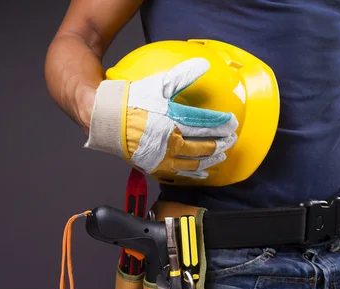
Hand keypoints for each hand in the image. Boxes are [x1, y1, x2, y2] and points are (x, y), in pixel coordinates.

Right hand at [85, 58, 237, 179]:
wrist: (107, 121)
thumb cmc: (131, 102)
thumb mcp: (158, 85)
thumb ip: (182, 76)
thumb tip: (203, 64)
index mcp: (175, 119)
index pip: (207, 123)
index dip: (222, 123)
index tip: (232, 123)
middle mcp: (173, 140)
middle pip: (205, 144)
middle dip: (222, 142)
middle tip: (231, 139)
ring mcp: (164, 156)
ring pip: (195, 160)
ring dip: (211, 158)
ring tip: (221, 155)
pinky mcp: (155, 165)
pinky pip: (179, 173)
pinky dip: (193, 173)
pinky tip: (202, 172)